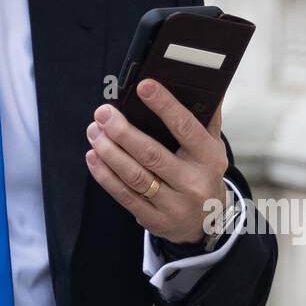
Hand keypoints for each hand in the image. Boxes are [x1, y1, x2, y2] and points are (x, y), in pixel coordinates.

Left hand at [84, 78, 228, 244]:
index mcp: (209, 157)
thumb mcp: (212, 146)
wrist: (206, 222)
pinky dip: (105, 175)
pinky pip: (124, 195)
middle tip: (103, 113)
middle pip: (151, 153)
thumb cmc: (203, 173)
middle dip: (122, 131)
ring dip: (109, 151)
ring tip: (94, 131)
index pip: (185, 127)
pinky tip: (93, 156)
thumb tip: (207, 83)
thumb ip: (207, 117)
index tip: (143, 86)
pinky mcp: (154, 219)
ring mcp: (173, 204)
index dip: (164, 105)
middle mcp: (193, 182)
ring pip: (134, 175)